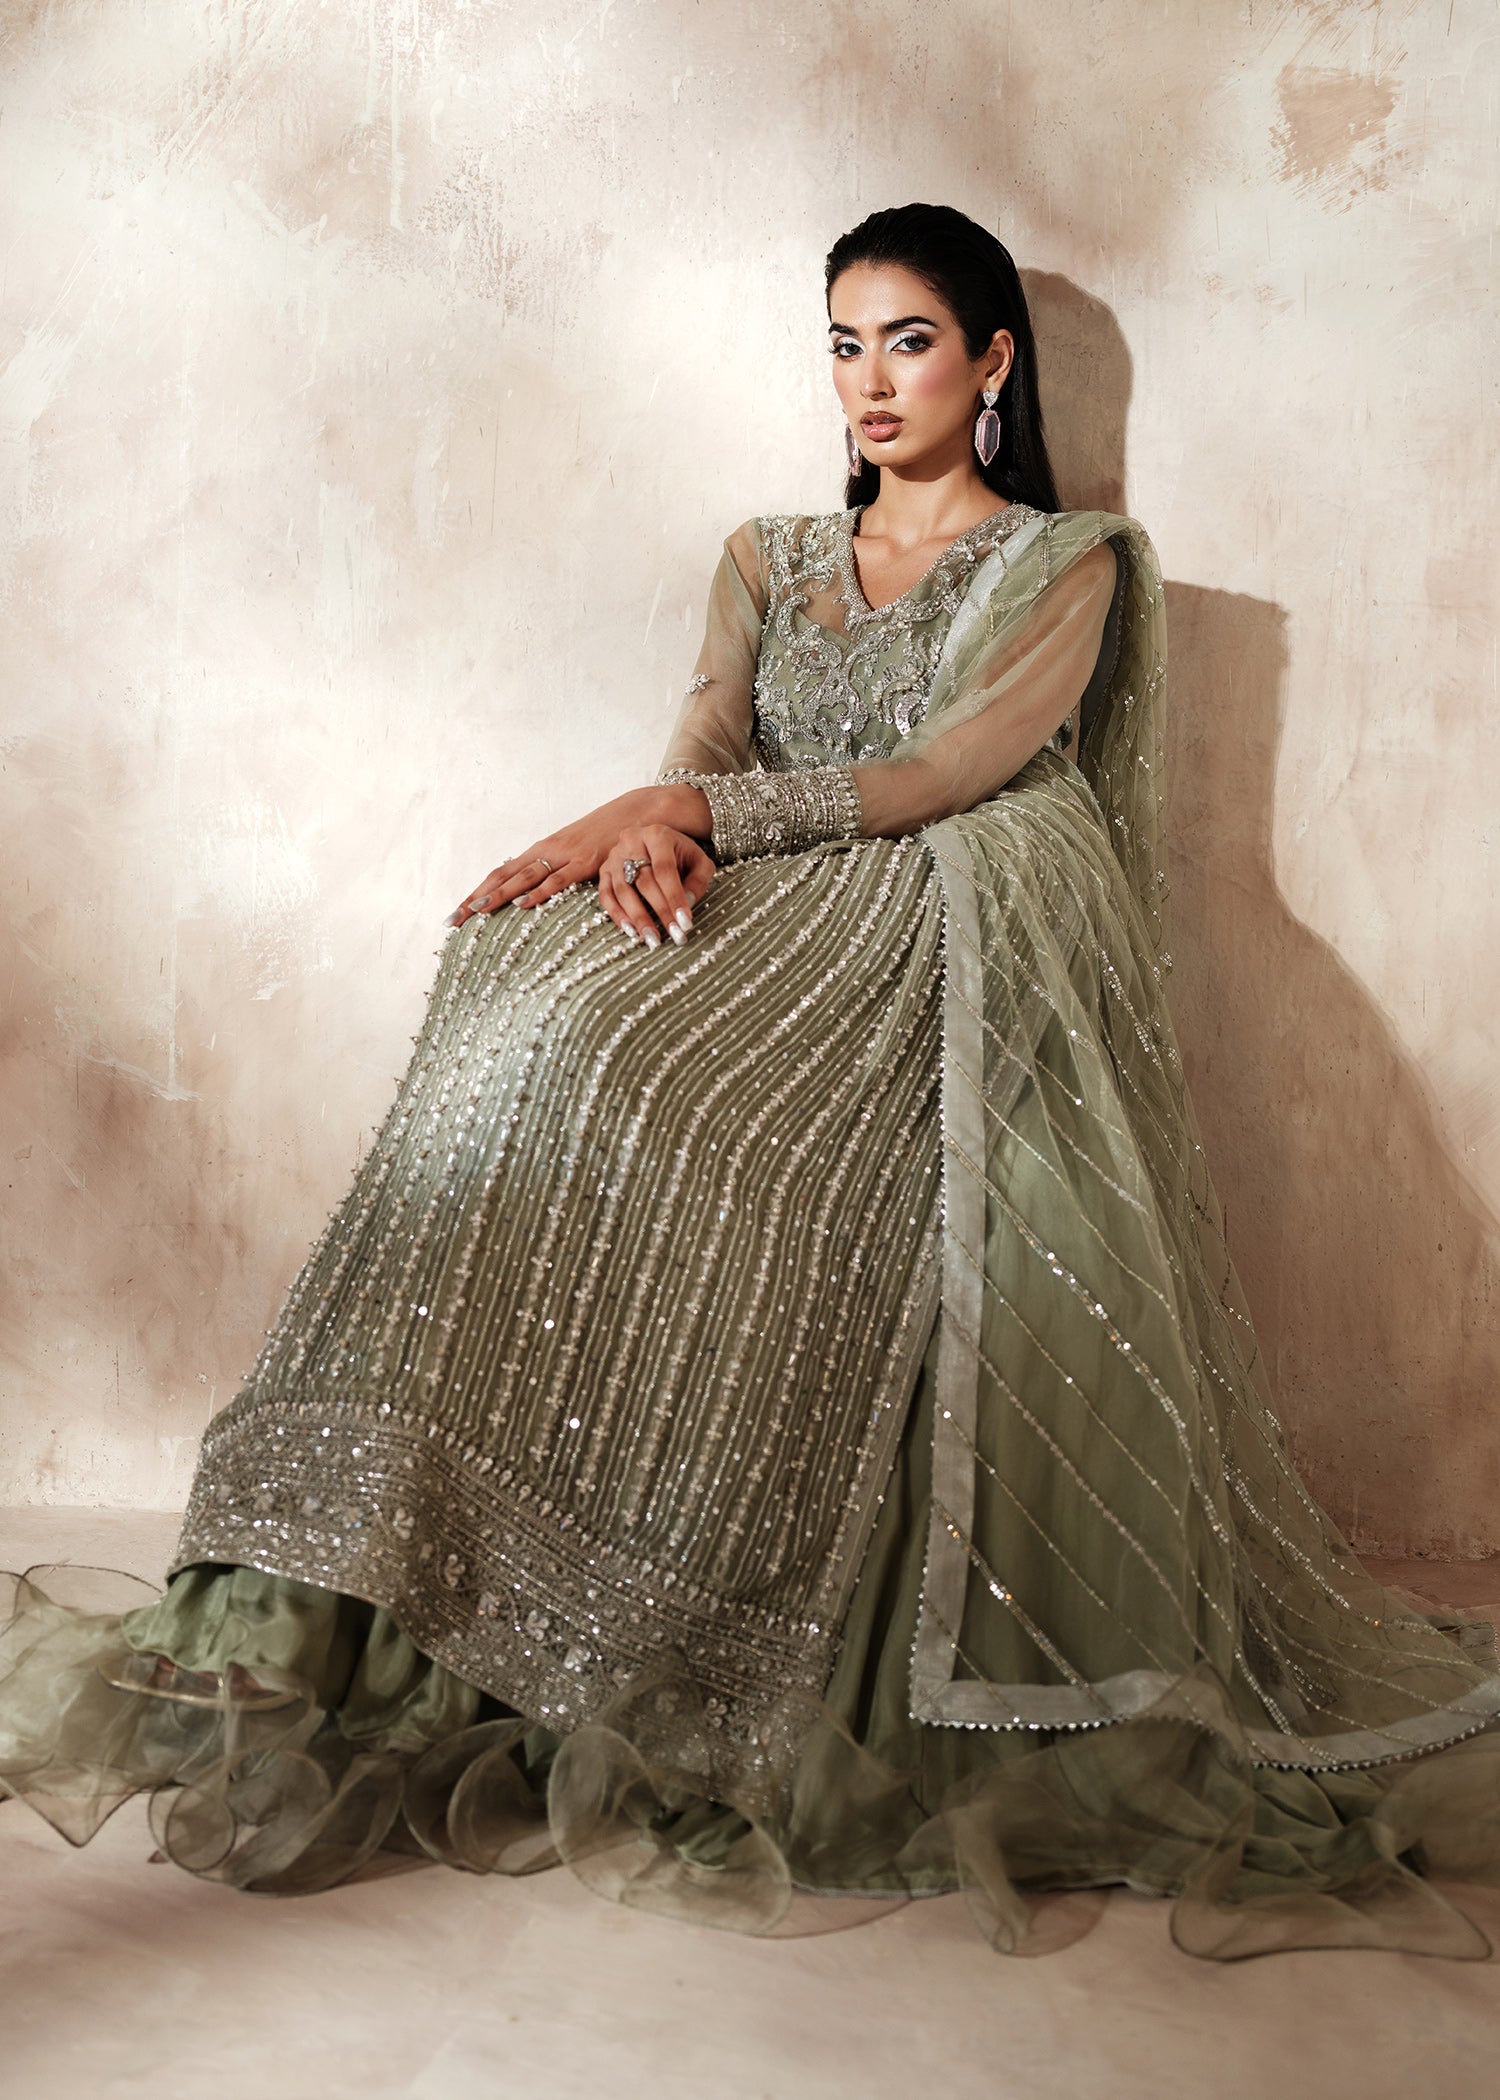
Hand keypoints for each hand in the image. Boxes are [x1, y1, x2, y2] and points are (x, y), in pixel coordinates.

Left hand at [448, 787, 702, 928]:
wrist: (636, 814)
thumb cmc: (607, 837)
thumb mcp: (576, 855)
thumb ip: (557, 872)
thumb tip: (538, 894)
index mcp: (541, 851)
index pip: (500, 874)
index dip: (476, 892)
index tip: (456, 912)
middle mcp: (545, 851)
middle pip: (501, 877)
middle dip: (475, 898)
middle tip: (452, 920)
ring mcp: (564, 855)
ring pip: (522, 878)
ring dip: (497, 896)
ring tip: (474, 911)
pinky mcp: (585, 862)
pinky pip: (557, 880)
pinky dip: (537, 892)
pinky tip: (520, 904)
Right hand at [600, 824, 714, 948]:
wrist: (660, 842)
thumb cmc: (681, 854)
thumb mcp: (699, 862)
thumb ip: (699, 880)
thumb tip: (687, 902)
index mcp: (657, 835)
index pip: (665, 870)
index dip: (675, 897)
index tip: (685, 922)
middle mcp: (631, 841)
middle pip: (644, 881)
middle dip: (660, 911)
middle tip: (673, 933)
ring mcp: (614, 856)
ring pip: (623, 890)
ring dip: (638, 918)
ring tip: (652, 939)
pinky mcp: (604, 870)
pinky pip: (606, 895)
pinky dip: (617, 914)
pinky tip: (631, 930)